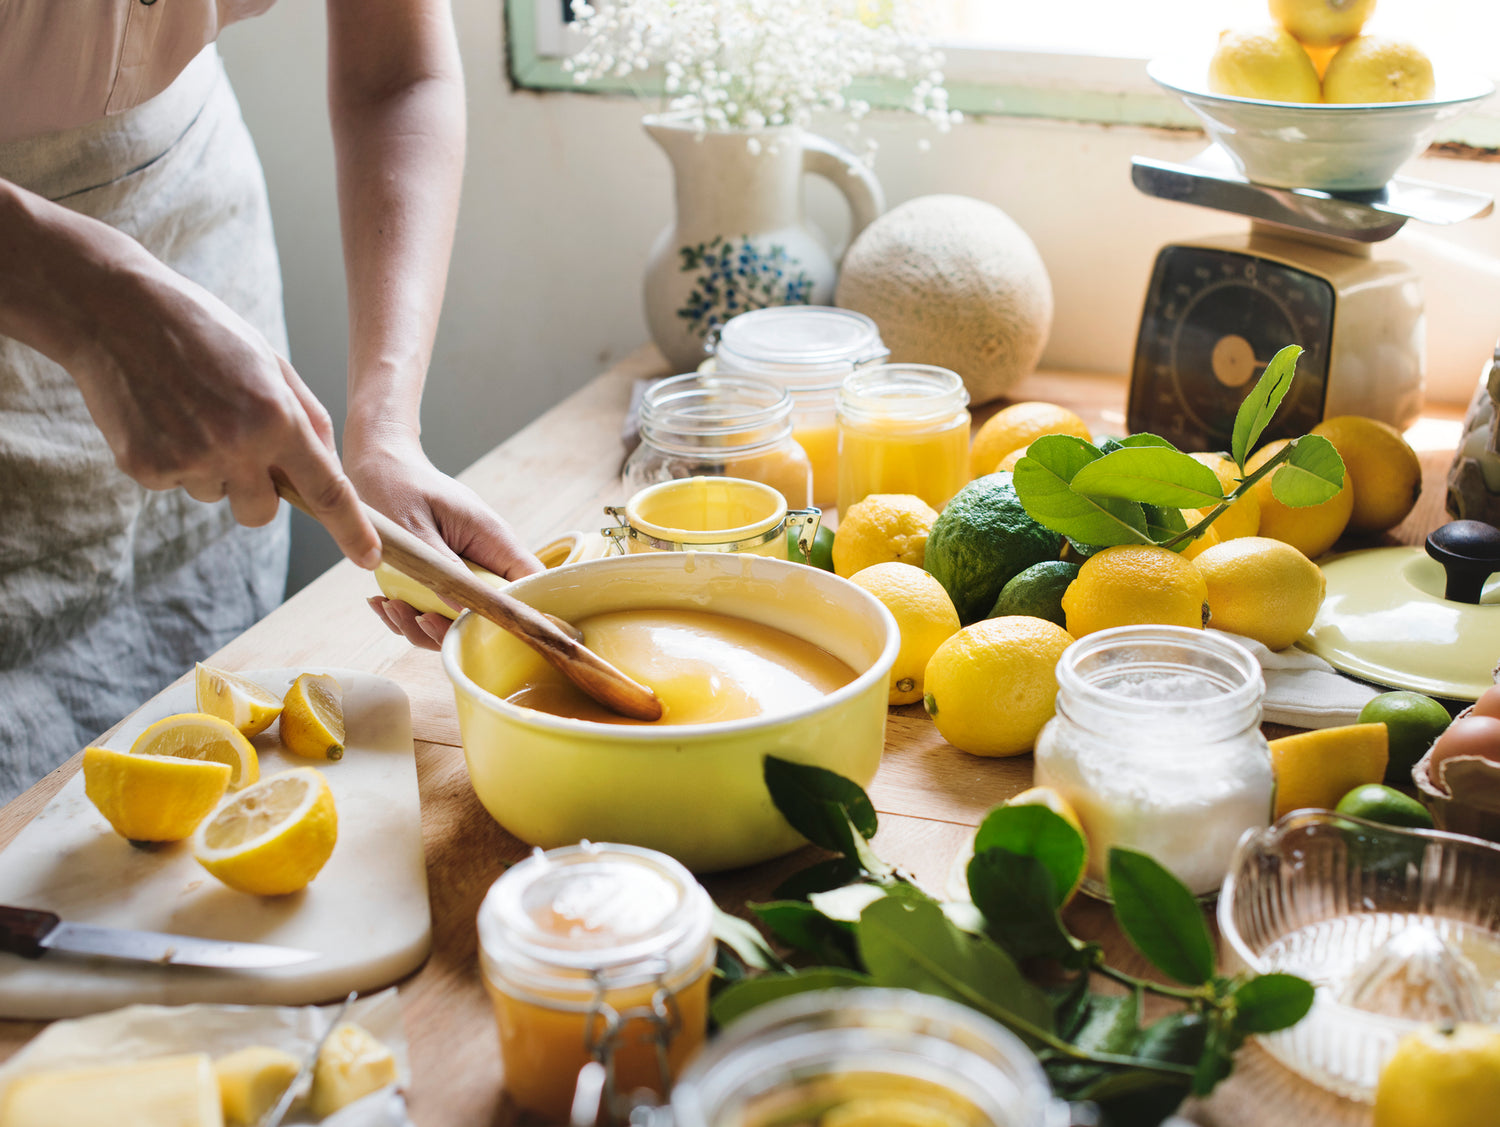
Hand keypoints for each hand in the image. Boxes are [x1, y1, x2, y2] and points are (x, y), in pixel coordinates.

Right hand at [68, 263, 379, 567]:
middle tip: (240, 447)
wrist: (114, 311)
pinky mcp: (145, 468)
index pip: (326, 490)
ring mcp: (187, 460)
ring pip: (218, 496)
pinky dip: (175, 459)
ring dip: (213, 469)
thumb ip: (307, 417)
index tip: (368, 556)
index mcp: (276, 417)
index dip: (351, 530)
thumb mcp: (271, 362)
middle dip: (260, 495)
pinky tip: (163, 416)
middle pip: (263, 513)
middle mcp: (235, 445)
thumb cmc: (203, 332)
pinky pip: (177, 483)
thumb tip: (327, 467)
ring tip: (192, 413)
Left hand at [346, 434, 541, 648]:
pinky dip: (410, 616)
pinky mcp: (442, 576)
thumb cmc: (397, 483)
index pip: (531, 583)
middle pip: (495, 610)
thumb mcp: (413, 526)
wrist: (378, 463)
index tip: (486, 634)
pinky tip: (384, 603)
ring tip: (392, 609)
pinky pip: (437, 608)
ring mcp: (463, 569)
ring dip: (426, 625)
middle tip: (419, 620)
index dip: (522, 614)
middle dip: (456, 627)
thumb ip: (440, 567)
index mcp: (492, 538)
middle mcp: (484, 557)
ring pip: (462, 617)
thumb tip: (462, 610)